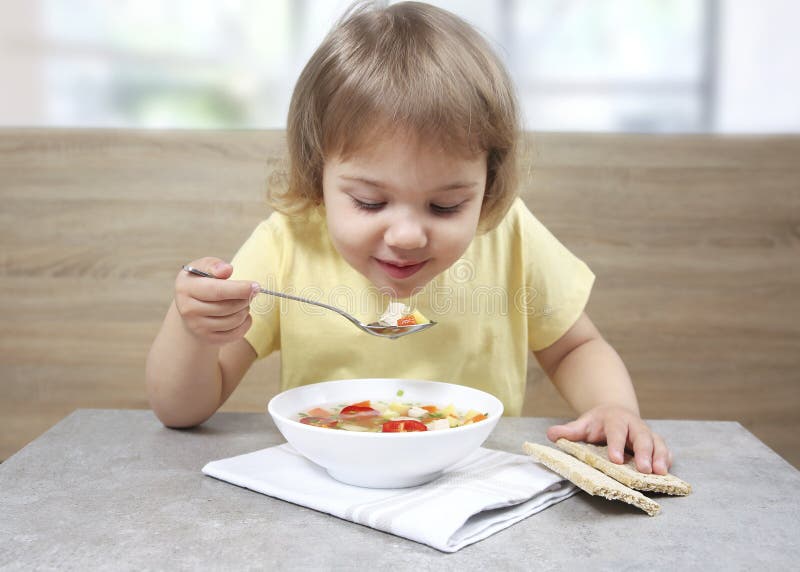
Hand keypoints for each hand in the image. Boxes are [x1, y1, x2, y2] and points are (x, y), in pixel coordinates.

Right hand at [174, 257, 258, 345]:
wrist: (192, 307)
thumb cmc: (202, 282)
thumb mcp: (202, 267)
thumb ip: (214, 265)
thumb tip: (226, 270)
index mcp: (185, 288)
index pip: (217, 291)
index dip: (240, 289)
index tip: (256, 286)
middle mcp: (188, 310)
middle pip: (228, 307)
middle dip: (245, 298)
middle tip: (250, 292)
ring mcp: (197, 327)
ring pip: (234, 320)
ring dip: (245, 309)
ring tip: (242, 302)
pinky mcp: (209, 339)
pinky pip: (236, 333)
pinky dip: (246, 322)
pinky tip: (242, 314)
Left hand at [546, 405, 672, 474]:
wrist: (615, 412)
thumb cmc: (597, 423)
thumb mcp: (582, 424)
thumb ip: (568, 431)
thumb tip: (550, 434)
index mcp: (614, 420)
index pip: (616, 431)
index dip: (616, 445)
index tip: (615, 460)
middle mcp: (633, 425)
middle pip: (642, 437)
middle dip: (644, 453)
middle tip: (644, 470)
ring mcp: (646, 434)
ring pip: (657, 443)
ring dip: (660, 457)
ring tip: (660, 473)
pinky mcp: (655, 443)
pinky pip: (665, 450)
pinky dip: (667, 459)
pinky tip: (667, 472)